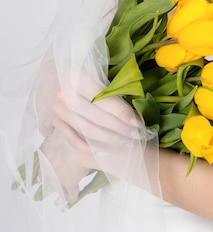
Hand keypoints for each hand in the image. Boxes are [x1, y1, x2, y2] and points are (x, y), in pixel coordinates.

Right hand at [38, 71, 142, 199]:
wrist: (60, 81)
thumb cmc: (89, 81)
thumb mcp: (101, 80)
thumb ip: (114, 91)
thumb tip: (133, 103)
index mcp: (77, 79)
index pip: (103, 99)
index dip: (122, 112)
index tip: (138, 123)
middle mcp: (65, 95)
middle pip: (97, 117)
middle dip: (120, 128)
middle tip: (136, 136)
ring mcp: (58, 110)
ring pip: (87, 130)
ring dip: (109, 139)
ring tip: (126, 143)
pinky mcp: (55, 123)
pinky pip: (73, 140)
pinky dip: (90, 148)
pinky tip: (106, 152)